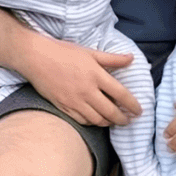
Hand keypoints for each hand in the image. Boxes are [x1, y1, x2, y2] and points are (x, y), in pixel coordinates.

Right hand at [24, 38, 142, 126]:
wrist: (36, 58)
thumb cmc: (64, 52)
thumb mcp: (91, 52)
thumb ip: (113, 59)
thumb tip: (131, 58)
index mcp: (96, 75)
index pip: (121, 94)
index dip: (132, 105)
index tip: (139, 111)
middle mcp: (87, 91)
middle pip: (110, 111)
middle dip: (122, 119)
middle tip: (129, 121)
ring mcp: (74, 101)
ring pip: (96, 119)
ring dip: (108, 122)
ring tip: (115, 121)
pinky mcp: (62, 106)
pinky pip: (81, 120)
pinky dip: (92, 122)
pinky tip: (97, 120)